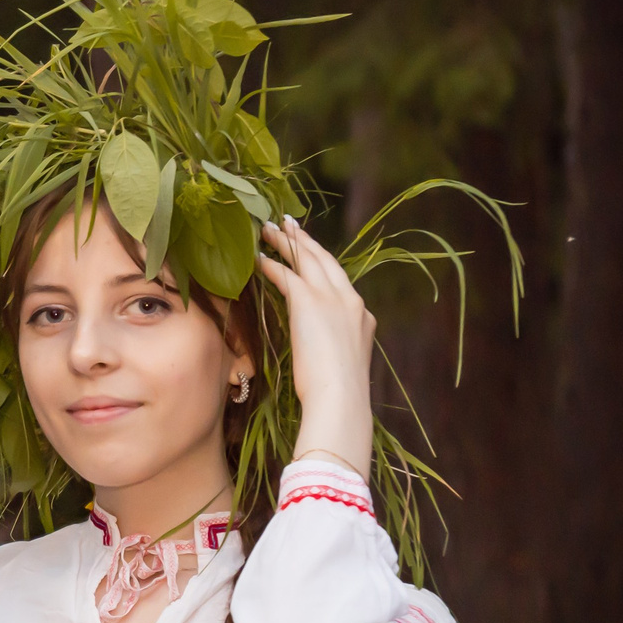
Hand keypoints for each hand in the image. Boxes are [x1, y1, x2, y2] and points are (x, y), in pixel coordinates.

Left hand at [256, 215, 375, 473]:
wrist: (341, 398)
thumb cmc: (338, 395)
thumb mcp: (342, 366)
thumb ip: (335, 351)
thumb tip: (322, 354)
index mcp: (362, 317)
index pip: (341, 282)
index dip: (323, 264)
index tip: (311, 252)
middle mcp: (352, 302)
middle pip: (326, 261)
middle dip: (307, 241)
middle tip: (289, 224)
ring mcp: (333, 299)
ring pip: (308, 260)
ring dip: (288, 243)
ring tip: (270, 228)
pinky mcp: (310, 302)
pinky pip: (289, 275)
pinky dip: (274, 264)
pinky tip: (259, 258)